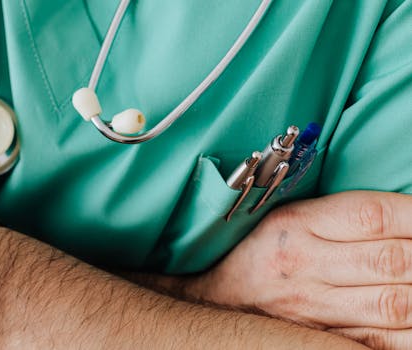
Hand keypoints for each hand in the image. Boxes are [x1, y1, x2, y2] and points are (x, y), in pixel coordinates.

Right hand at [153, 191, 411, 348]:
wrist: (212, 300)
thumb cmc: (259, 252)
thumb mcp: (289, 218)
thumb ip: (343, 215)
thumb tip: (406, 216)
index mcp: (296, 224)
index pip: (372, 215)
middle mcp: (304, 265)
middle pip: (391, 259)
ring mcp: (314, 308)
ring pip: (395, 304)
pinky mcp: (322, 340)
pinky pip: (382, 341)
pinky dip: (409, 332)